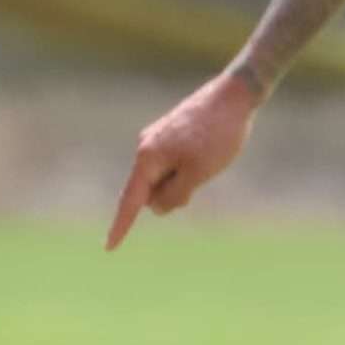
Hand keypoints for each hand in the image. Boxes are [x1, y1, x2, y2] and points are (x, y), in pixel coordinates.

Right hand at [107, 71, 260, 248]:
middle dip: (171, 196)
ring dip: (181, 182)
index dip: (121, 226)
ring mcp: (157, 139)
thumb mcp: (198, 174)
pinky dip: (186, 170)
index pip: (131, 201)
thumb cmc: (218, 136)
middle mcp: (146, 147)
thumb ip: (174, 195)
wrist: (234, 95)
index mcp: (148, 157)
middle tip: (200, 175)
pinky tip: (206, 153)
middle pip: (150, 191)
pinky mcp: (170, 134)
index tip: (109, 248)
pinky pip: (172, 165)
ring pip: (164, 178)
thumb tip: (157, 206)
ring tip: (207, 158)